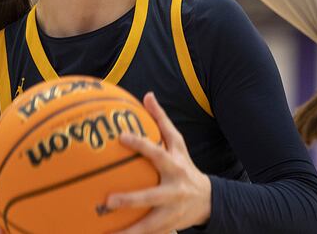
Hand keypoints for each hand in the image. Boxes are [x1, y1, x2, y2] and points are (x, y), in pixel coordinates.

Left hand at [106, 92, 211, 233]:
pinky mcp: (167, 227)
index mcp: (174, 167)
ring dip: (129, 231)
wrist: (208, 200)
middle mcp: (173, 191)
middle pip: (151, 197)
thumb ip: (161, 120)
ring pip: (149, 225)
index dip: (140, 144)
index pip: (156, 153)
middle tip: (108, 200)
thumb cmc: (184, 166)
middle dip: (130, 200)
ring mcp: (171, 212)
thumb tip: (148, 95)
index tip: (120, 136)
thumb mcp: (177, 144)